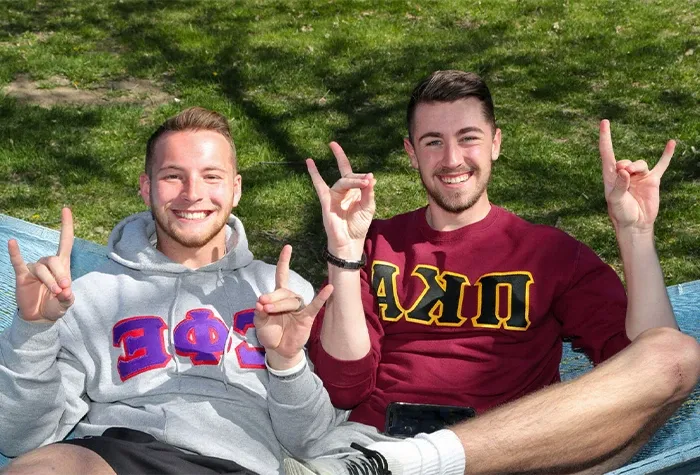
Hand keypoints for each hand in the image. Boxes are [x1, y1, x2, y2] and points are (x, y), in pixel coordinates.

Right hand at [8, 207, 74, 322]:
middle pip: (54, 260)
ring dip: (50, 281)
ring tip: (56, 293)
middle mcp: (48, 263)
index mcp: (62, 265)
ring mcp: (34, 268)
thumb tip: (66, 293)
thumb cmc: (55, 305)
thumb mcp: (66, 303)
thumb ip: (68, 298)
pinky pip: (17, 262)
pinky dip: (15, 252)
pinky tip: (12, 242)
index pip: (65, 241)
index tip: (66, 209)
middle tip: (63, 289)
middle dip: (61, 275)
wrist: (40, 317)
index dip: (66, 226)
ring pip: (42, 269)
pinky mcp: (22, 275)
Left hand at [254, 245, 332, 368]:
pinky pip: (315, 305)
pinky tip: (330, 288)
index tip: (288, 247)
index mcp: (279, 296)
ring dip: (279, 304)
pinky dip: (323, 297)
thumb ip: (259, 311)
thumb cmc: (270, 332)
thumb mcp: (259, 322)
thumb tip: (261, 303)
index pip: (282, 274)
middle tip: (262, 306)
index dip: (285, 261)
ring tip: (268, 310)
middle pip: (282, 291)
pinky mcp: (307, 317)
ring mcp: (300, 307)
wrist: (278, 350)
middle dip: (271, 297)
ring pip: (291, 300)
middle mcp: (291, 298)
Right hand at [307, 142, 375, 259]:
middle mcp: (343, 192)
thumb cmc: (359, 226)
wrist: (350, 242)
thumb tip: (370, 176)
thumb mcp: (368, 207)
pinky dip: (314, 173)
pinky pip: (319, 185)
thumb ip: (368, 192)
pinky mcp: (326, 202)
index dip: (363, 177)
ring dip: (352, 181)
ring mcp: (334, 196)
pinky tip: (309, 161)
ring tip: (362, 183)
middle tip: (366, 180)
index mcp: (354, 192)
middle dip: (358, 178)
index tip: (370, 180)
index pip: (356, 177)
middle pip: (348, 176)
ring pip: (342, 182)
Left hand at [599, 120, 674, 233]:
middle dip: (625, 166)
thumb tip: (624, 171)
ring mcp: (639, 176)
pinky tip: (671, 143)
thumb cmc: (621, 213)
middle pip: (624, 160)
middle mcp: (624, 174)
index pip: (606, 152)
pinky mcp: (652, 181)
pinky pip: (661, 165)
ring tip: (633, 176)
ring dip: (637, 167)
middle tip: (624, 175)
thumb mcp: (616, 201)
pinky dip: (667, 155)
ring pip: (640, 163)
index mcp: (611, 176)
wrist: (636, 224)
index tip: (604, 122)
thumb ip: (619, 186)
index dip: (605, 138)